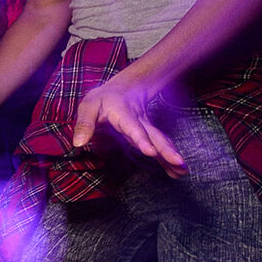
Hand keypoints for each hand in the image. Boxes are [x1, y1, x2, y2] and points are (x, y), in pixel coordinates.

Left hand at [70, 68, 185, 174]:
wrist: (123, 89)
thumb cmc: (103, 98)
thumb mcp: (89, 105)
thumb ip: (84, 123)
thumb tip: (78, 144)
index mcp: (124, 114)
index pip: (134, 128)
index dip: (142, 140)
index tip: (150, 152)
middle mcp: (140, 122)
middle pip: (155, 136)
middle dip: (166, 150)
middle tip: (178, 163)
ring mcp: (147, 129)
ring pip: (162, 142)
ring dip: (172, 156)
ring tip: (183, 171)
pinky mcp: (150, 135)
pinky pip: (161, 147)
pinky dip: (170, 160)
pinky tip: (179, 172)